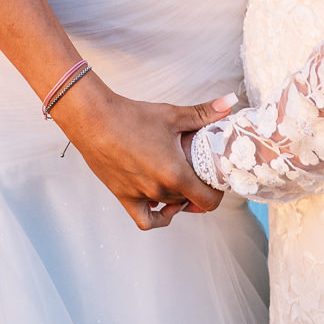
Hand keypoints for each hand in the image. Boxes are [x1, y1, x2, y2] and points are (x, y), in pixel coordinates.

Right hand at [52, 76, 224, 229]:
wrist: (94, 119)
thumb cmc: (132, 116)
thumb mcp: (172, 115)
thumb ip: (204, 113)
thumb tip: (230, 103)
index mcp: (175, 174)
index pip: (208, 201)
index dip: (217, 193)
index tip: (215, 181)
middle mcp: (159, 191)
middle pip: (189, 200)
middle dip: (196, 187)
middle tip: (196, 169)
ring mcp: (141, 196)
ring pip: (169, 205)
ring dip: (178, 196)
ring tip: (178, 177)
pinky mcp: (124, 196)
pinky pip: (145, 220)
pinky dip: (156, 216)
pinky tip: (160, 205)